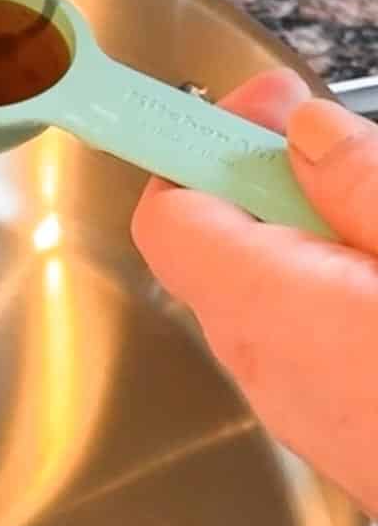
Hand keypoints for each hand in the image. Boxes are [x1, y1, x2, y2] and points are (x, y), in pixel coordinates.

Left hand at [131, 68, 377, 516]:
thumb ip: (361, 186)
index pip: (168, 215)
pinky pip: (298, 329)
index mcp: (269, 305)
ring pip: (259, 286)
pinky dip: (325, 282)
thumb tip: (305, 132)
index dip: (200, 146)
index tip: (264, 106)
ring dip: (302, 229)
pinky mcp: (327, 419)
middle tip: (329, 135)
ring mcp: (291, 399)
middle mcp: (259, 358)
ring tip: (369, 205)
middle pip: (212, 243)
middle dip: (263, 177)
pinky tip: (377, 268)